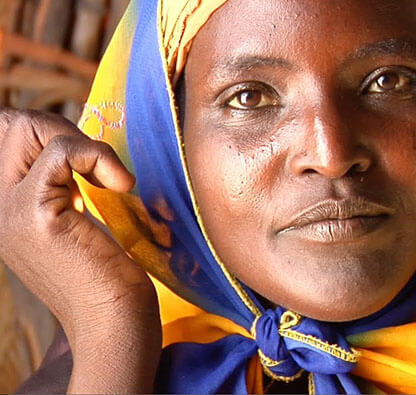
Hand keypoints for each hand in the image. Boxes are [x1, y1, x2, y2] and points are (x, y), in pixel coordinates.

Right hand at [0, 108, 160, 392]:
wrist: (114, 322)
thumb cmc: (109, 276)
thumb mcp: (77, 223)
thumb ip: (64, 186)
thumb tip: (78, 147)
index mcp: (7, 207)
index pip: (5, 134)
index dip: (48, 131)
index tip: (87, 163)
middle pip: (13, 123)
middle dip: (65, 131)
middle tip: (100, 169)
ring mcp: (10, 210)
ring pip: (30, 128)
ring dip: (82, 142)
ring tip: (109, 180)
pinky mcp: (36, 215)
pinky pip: (61, 150)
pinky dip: (98, 156)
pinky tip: (121, 185)